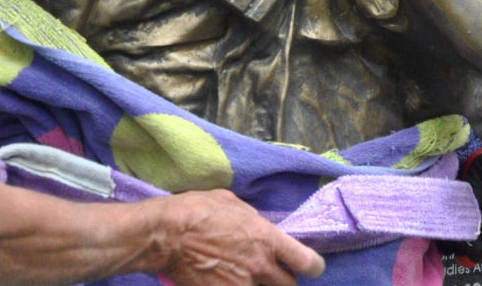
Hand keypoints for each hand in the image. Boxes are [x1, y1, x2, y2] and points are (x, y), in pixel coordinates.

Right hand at [155, 188, 324, 285]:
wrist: (166, 236)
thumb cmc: (196, 211)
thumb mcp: (232, 203)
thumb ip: (253, 220)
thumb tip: (259, 227)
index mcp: (267, 239)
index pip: (308, 262)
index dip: (314, 267)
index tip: (311, 267)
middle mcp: (260, 266)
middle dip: (284, 280)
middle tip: (273, 274)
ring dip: (258, 285)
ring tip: (242, 275)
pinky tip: (223, 280)